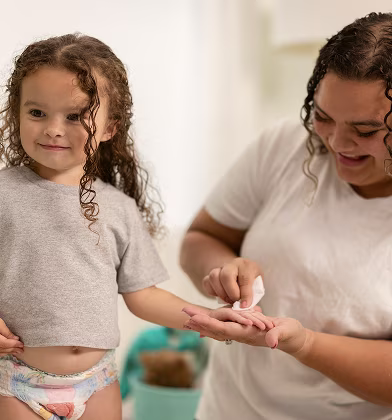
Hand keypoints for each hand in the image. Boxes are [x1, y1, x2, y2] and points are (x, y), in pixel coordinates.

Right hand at [0, 318, 23, 356]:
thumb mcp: (0, 324)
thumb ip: (7, 332)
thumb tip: (16, 339)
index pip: (5, 344)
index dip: (14, 345)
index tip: (21, 344)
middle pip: (3, 348)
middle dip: (13, 349)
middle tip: (21, 349)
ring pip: (0, 351)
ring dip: (9, 352)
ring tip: (17, 351)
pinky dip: (3, 352)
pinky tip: (8, 352)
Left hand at [183, 309, 311, 355]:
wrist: (293, 340)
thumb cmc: (291, 334)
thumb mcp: (287, 332)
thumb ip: (278, 335)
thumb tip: (271, 341)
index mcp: (249, 333)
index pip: (225, 328)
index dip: (209, 323)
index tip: (195, 318)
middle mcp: (242, 335)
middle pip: (216, 329)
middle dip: (200, 322)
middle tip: (183, 314)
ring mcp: (242, 334)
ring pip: (218, 329)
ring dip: (203, 323)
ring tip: (188, 318)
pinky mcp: (244, 330)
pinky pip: (224, 327)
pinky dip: (212, 324)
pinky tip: (204, 323)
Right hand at [202, 257, 260, 308]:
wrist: (240, 272)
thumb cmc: (251, 281)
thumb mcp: (258, 284)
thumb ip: (253, 294)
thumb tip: (247, 307)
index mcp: (247, 265)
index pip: (245, 278)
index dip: (245, 294)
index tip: (244, 305)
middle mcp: (232, 264)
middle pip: (226, 276)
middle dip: (231, 293)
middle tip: (236, 302)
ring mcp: (219, 268)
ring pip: (214, 277)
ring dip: (221, 293)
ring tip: (229, 300)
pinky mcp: (210, 274)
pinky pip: (206, 282)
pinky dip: (212, 292)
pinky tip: (221, 296)